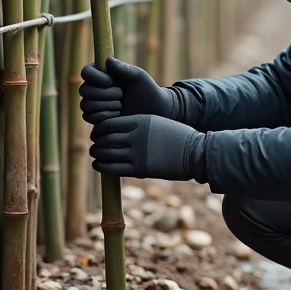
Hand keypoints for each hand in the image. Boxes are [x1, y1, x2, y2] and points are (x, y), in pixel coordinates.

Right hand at [78, 57, 179, 124]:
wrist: (153, 111)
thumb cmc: (147, 90)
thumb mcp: (138, 77)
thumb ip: (123, 68)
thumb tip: (108, 60)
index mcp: (103, 74)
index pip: (86, 72)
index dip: (95, 77)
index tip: (110, 81)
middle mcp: (95, 88)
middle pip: (84, 90)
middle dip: (103, 94)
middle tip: (120, 95)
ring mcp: (95, 104)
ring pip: (85, 105)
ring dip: (104, 106)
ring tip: (120, 105)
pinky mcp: (97, 118)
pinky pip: (88, 117)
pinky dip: (103, 116)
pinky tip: (118, 115)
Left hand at [89, 114, 206, 181]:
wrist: (195, 153)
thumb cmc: (178, 138)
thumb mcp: (157, 123)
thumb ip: (139, 125)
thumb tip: (122, 130)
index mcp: (140, 121)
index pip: (108, 123)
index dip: (98, 129)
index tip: (98, 133)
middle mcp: (136, 136)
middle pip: (104, 138)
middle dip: (96, 143)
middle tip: (95, 146)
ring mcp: (137, 153)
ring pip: (106, 153)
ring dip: (97, 155)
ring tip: (96, 156)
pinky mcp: (140, 169)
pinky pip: (113, 168)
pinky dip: (102, 166)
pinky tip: (99, 165)